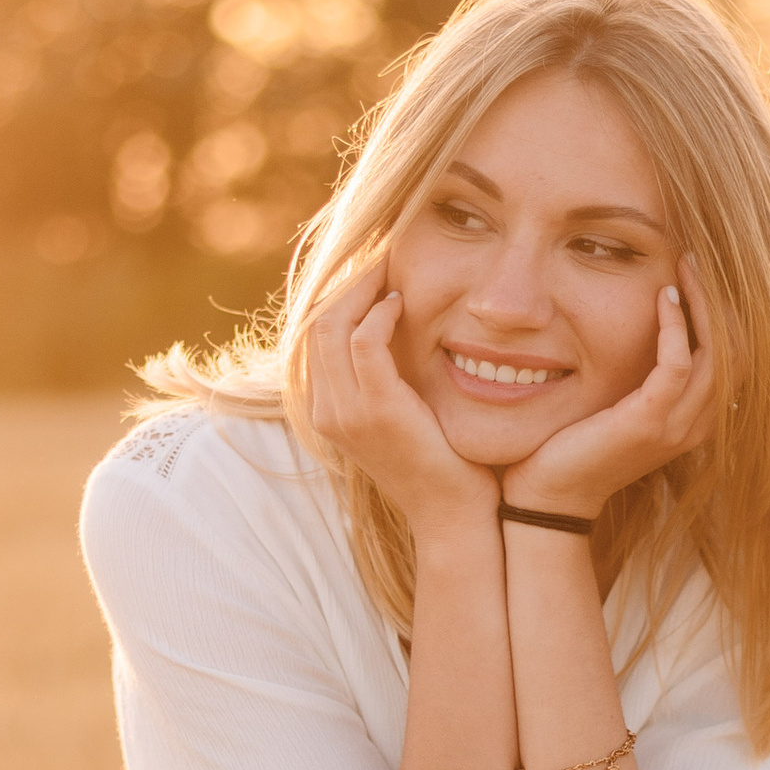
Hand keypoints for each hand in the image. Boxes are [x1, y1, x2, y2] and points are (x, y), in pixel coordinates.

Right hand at [306, 262, 494, 541]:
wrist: (455, 516)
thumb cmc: (443, 464)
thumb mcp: (405, 413)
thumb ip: (390, 374)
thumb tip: (396, 323)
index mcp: (327, 411)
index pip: (314, 334)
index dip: (338, 293)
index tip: (372, 266)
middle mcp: (325, 412)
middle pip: (315, 322)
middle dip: (347, 280)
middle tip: (381, 252)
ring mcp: (345, 414)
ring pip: (331, 326)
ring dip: (361, 288)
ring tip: (390, 267)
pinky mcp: (376, 412)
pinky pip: (363, 344)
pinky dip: (379, 316)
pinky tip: (403, 303)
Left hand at [500, 260, 719, 521]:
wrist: (549, 498)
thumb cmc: (574, 449)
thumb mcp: (617, 408)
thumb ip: (640, 378)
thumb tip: (642, 331)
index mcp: (694, 422)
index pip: (733, 358)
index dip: (724, 314)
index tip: (697, 276)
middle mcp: (696, 425)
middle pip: (735, 350)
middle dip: (719, 300)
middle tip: (695, 261)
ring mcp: (676, 427)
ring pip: (715, 352)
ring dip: (701, 303)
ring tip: (684, 267)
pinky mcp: (648, 422)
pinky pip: (678, 363)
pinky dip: (675, 325)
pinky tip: (661, 297)